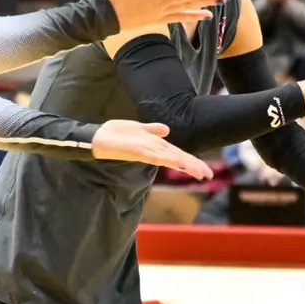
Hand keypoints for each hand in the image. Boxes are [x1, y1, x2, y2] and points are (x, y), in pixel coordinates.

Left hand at [91, 121, 212, 179]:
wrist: (96, 138)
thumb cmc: (114, 134)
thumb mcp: (137, 128)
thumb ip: (152, 129)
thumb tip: (167, 130)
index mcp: (154, 146)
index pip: (177, 153)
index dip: (191, 160)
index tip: (204, 170)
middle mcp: (152, 151)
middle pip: (177, 158)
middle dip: (193, 166)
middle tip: (208, 175)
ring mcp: (146, 152)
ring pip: (170, 158)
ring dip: (185, 165)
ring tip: (200, 173)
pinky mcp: (138, 152)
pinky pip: (156, 156)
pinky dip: (168, 158)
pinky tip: (178, 162)